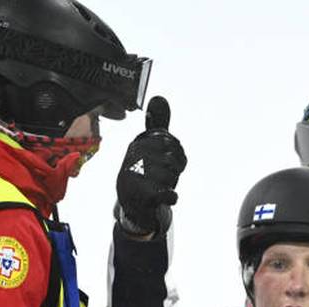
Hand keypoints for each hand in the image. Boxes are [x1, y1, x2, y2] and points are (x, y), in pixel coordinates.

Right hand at [116, 96, 186, 236]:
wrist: (131, 206)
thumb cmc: (142, 174)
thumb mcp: (147, 147)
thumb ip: (157, 125)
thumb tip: (159, 99)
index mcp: (137, 146)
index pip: (169, 143)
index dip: (176, 154)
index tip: (170, 162)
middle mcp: (133, 159)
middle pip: (172, 160)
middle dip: (174, 171)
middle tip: (164, 177)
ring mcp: (136, 178)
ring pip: (171, 176)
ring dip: (171, 184)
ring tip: (160, 186)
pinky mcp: (142, 197)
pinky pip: (169, 194)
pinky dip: (172, 196)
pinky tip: (167, 196)